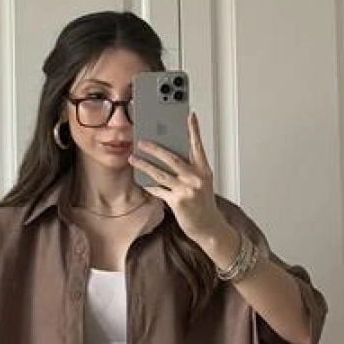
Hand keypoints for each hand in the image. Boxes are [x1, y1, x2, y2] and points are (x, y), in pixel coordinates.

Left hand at [129, 111, 227, 248]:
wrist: (209, 227)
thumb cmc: (204, 204)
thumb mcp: (202, 183)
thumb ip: (190, 169)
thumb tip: (170, 157)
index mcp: (203, 170)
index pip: (198, 146)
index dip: (194, 130)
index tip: (190, 115)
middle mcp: (196, 178)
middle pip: (172, 158)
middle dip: (154, 148)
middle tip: (141, 141)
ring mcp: (186, 190)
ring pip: (161, 173)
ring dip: (144, 165)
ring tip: (133, 158)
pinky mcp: (177, 202)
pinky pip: (158, 190)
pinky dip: (148, 184)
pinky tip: (141, 179)